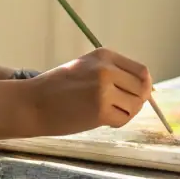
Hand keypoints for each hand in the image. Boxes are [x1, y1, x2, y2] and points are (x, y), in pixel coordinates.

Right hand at [26, 48, 151, 134]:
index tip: (137, 95)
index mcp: (104, 55)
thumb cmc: (57, 88)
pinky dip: (116, 123)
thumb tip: (147, 89)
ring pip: (134, 105)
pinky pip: (122, 119)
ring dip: (125, 113)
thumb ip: (112, 73)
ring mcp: (104, 89)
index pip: (141, 71)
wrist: (32, 103)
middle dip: (137, 101)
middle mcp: (106, 69)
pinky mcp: (100, 110)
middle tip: (122, 108)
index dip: (144, 86)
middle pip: (142, 88)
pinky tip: (101, 120)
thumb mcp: (86, 68)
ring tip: (108, 113)